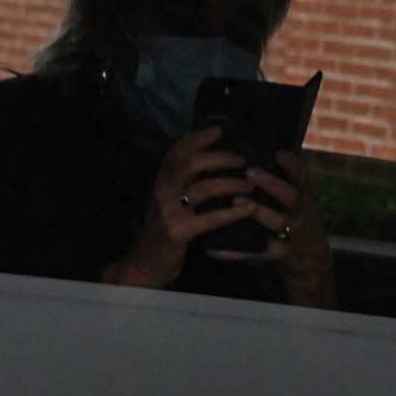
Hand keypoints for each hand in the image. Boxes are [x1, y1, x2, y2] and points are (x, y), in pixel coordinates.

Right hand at [109, 128, 255, 289]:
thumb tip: (215, 161)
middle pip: (191, 163)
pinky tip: (249, 210)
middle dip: (221, 158)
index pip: (177, 150)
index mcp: (161, 181)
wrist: (146, 264)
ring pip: (203, 188)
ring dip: (232, 184)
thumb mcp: (169, 201)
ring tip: (250, 185)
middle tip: (242, 161)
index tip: (220, 131)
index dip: (198, 137)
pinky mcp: (178, 231)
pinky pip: (210, 218)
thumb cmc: (165, 229)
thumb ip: (183, 182)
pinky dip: (233, 213)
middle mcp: (162, 191)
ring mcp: (169, 211)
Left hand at [241, 154, 335, 310]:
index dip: (292, 164)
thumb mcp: (298, 197)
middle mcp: (300, 213)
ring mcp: (292, 234)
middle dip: (271, 184)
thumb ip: (287, 177)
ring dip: (259, 212)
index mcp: (302, 196)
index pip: (302, 176)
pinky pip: (256, 253)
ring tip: (236, 201)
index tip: (278, 153)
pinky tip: (214, 248)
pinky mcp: (280, 254)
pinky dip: (235, 251)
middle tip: (249, 172)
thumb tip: (270, 147)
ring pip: (278, 222)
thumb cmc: (295, 218)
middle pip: (291, 196)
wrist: (309, 258)